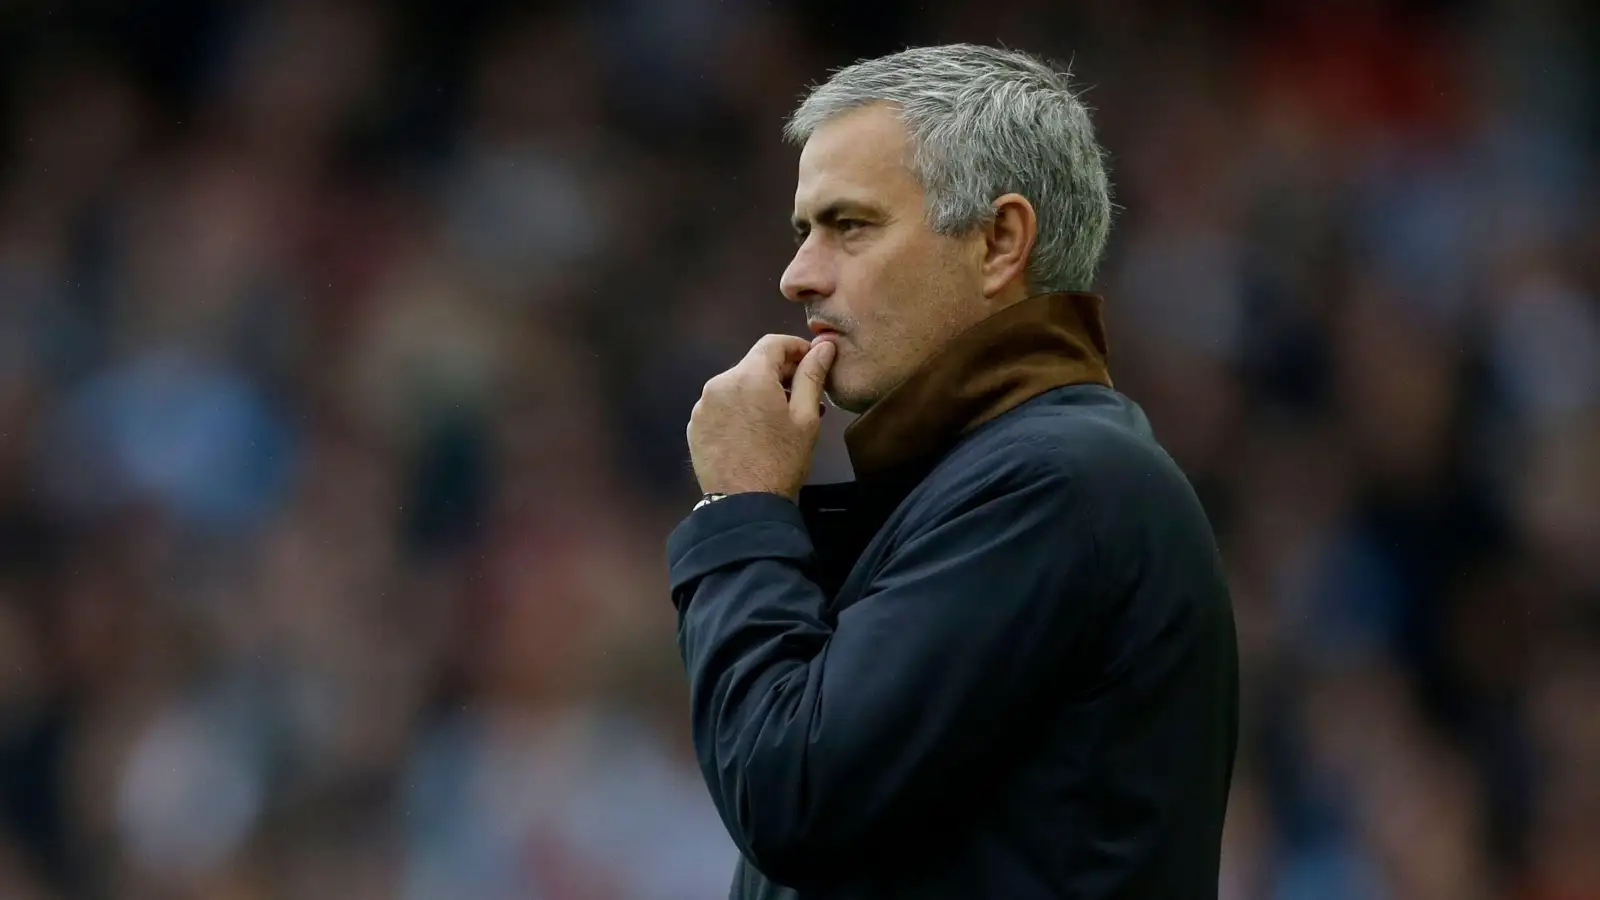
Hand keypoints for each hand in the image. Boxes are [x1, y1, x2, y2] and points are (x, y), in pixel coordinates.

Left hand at [688, 334, 835, 501]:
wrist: (744, 506)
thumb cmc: (782, 461)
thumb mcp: (806, 418)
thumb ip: (812, 376)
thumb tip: (824, 346)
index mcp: (748, 376)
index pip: (773, 343)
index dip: (796, 347)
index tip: (812, 362)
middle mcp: (719, 383)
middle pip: (753, 365)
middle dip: (779, 374)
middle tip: (803, 396)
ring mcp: (702, 406)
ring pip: (737, 386)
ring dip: (759, 393)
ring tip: (780, 419)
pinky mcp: (695, 426)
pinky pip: (721, 407)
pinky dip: (739, 410)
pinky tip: (755, 433)